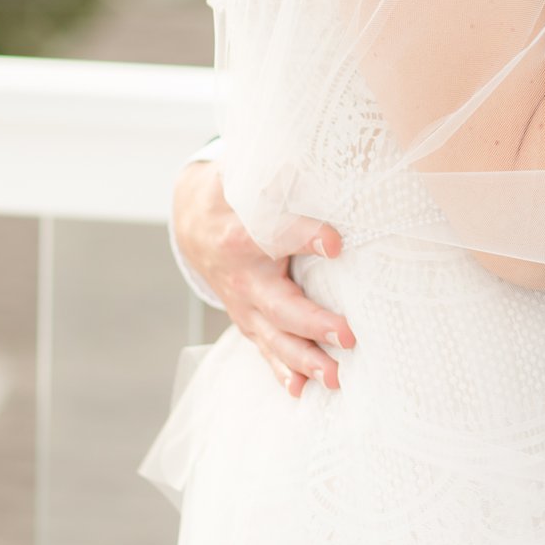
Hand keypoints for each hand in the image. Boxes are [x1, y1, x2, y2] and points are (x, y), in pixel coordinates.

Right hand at [171, 159, 353, 397]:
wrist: (195, 223)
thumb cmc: (236, 194)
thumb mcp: (248, 175)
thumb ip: (276, 170)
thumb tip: (313, 152)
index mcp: (243, 234)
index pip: (278, 234)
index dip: (307, 235)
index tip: (335, 242)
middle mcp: (242, 277)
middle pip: (281, 305)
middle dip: (314, 323)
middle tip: (349, 335)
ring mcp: (244, 306)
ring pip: (276, 338)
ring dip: (306, 360)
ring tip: (337, 377)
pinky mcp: (249, 321)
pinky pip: (266, 351)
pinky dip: (284, 373)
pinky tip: (305, 392)